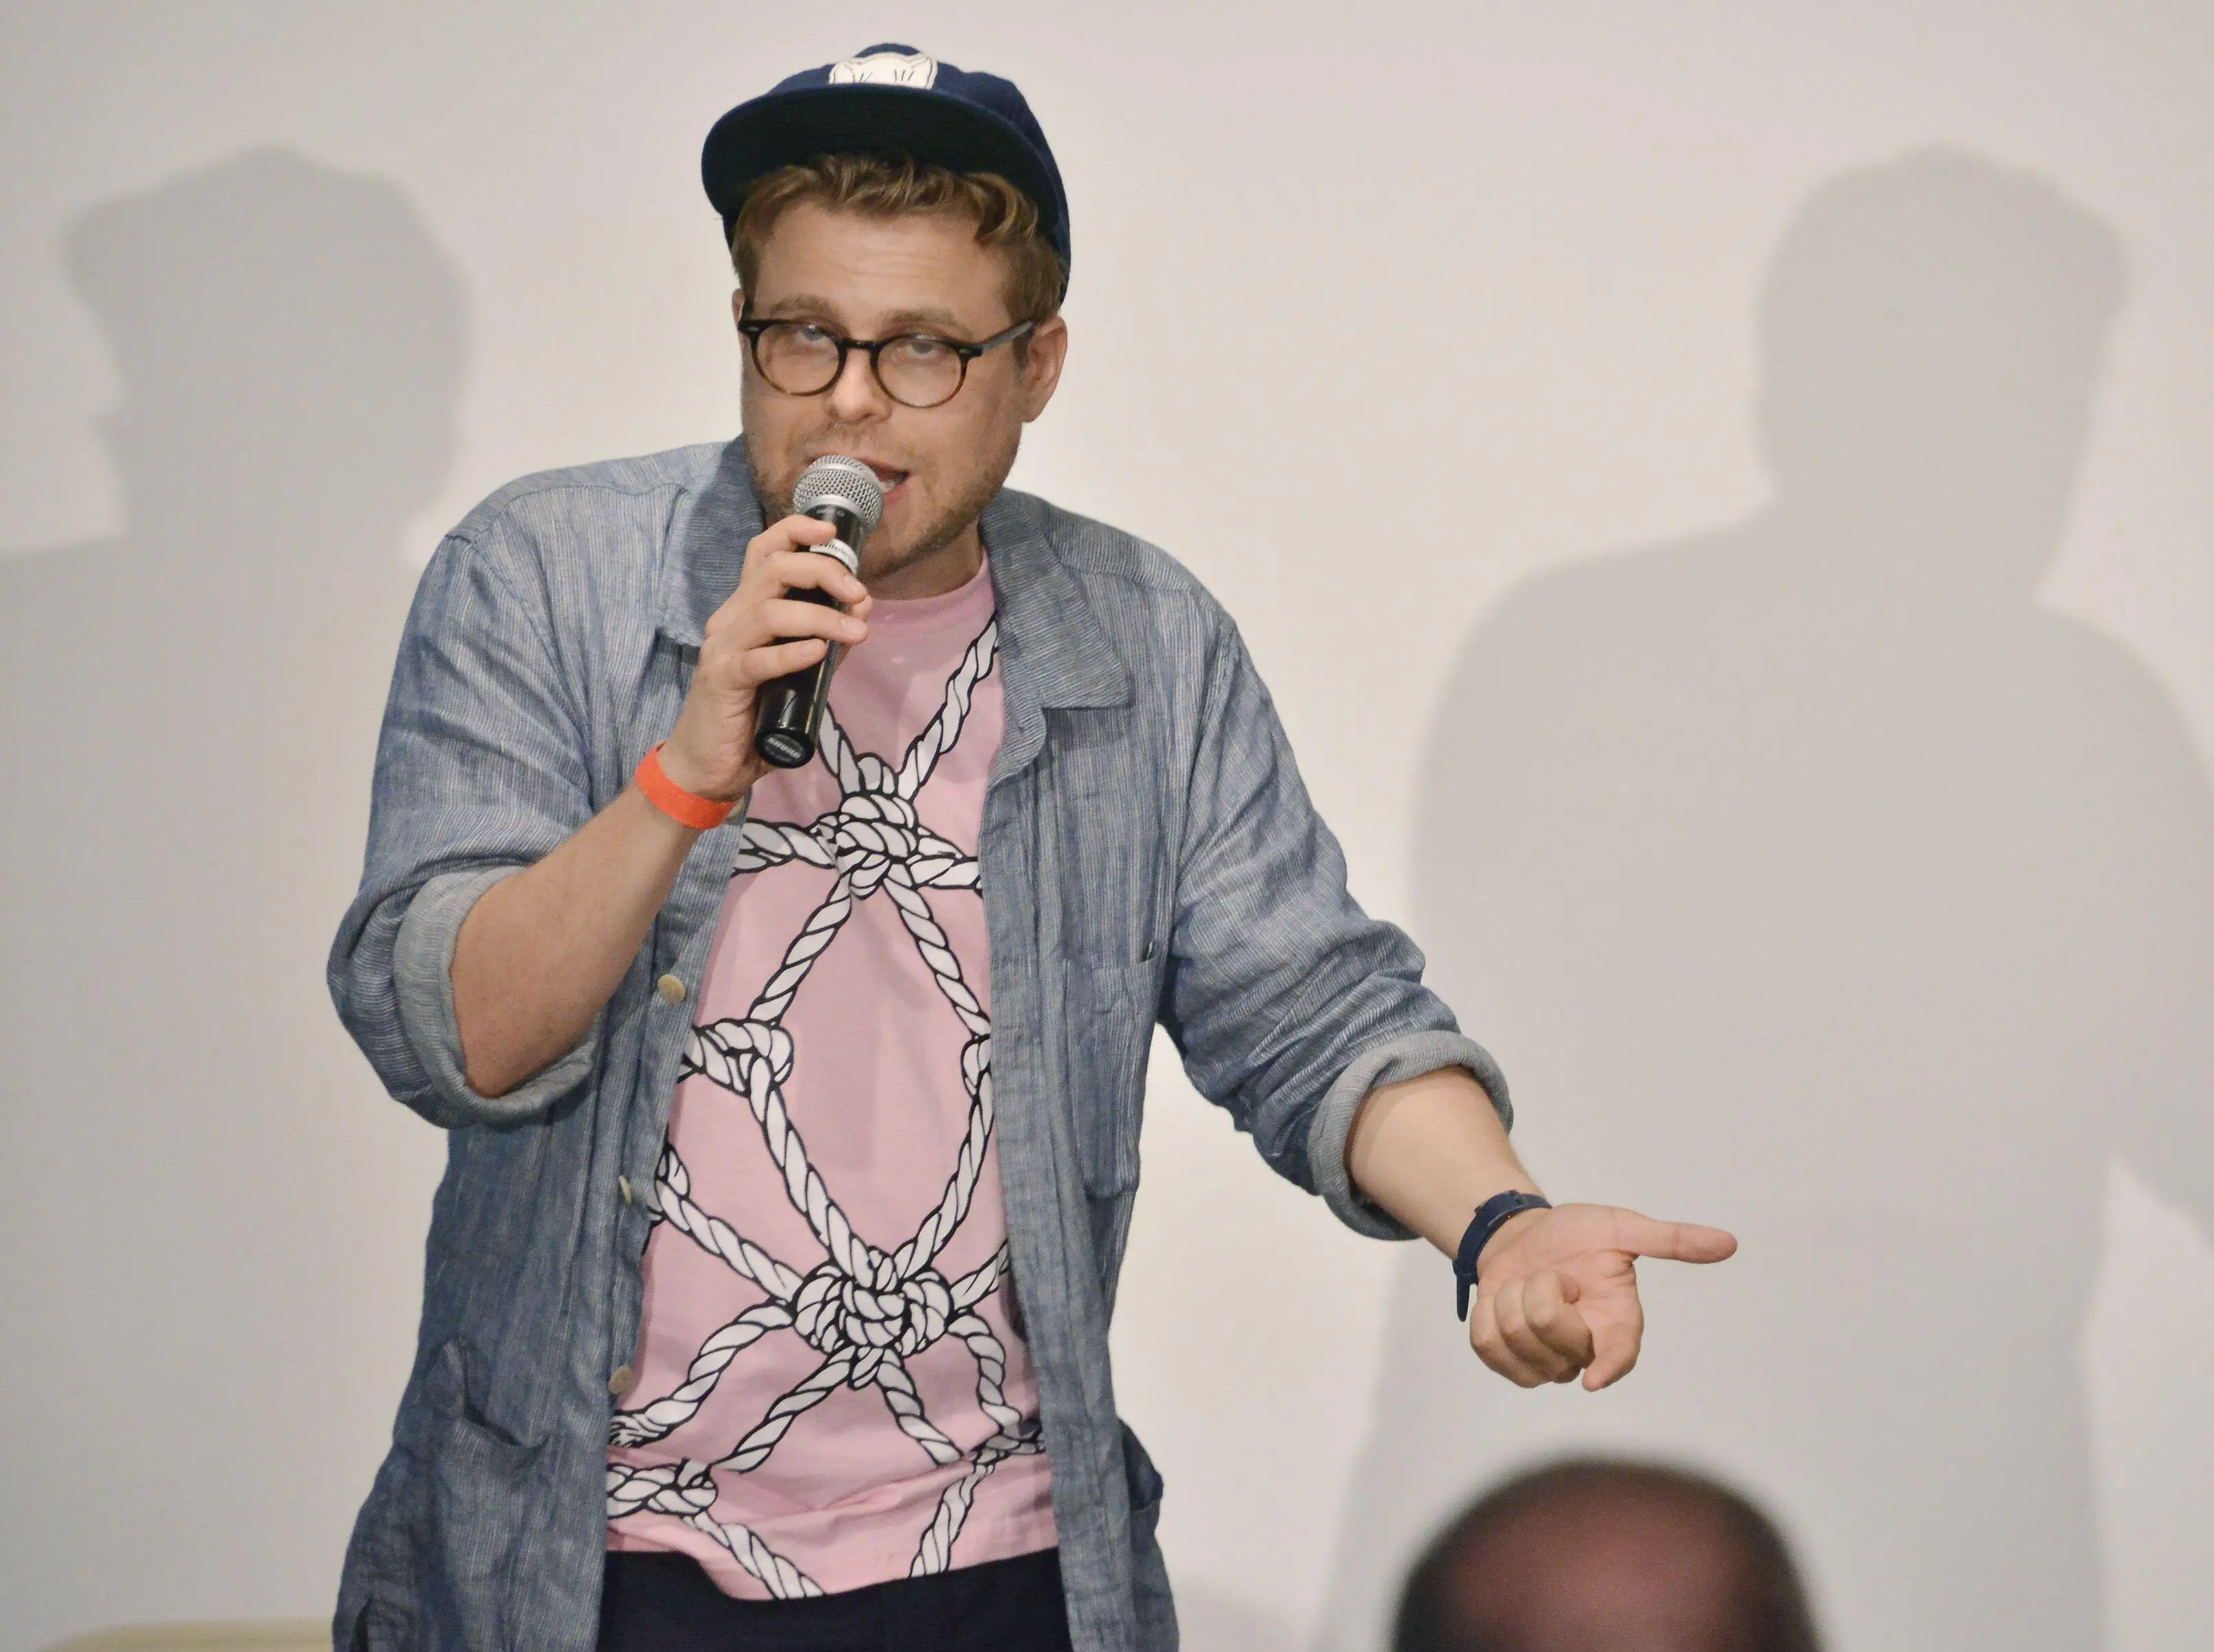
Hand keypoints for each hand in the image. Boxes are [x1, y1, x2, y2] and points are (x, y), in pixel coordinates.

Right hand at [658, 514, 872, 802]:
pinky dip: (793, 653)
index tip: (833, 533)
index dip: (795, 532)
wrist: (709, 766)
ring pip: (770, 611)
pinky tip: (819, 653)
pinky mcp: (721, 681)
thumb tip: (862, 608)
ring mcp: (722, 648)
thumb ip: (826, 640)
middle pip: (772, 569)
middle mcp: (730, 619)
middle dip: (822, 572)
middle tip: (858, 594)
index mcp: (745, 610)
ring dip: (820, 617)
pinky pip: (759, 659)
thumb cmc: (753, 718)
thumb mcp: (800, 675)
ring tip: (856, 634)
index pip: (764, 552)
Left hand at [1467, 1204, 1735, 1390]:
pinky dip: (1486, 1316)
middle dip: (1541, 1292)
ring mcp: (1544, 1359)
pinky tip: (1501, 1302)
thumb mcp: (1621, 1228)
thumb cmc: (1576, 1234)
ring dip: (1510, 1299)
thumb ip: (1670, 1240)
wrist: (1521, 1235)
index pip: (1619, 1356)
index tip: (1594, 1378)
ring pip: (1517, 1341)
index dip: (1610, 1368)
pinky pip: (1487, 1347)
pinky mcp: (1507, 1359)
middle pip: (1554, 1337)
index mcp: (1617, 1321)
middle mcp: (1584, 1349)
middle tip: (1552, 1276)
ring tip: (1527, 1285)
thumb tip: (1728, 1243)